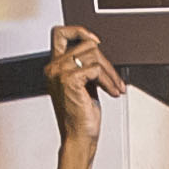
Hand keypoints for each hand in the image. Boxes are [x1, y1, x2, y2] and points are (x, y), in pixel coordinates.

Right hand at [45, 25, 123, 168]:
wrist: (78, 138)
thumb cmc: (80, 116)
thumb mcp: (83, 84)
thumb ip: (85, 65)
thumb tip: (98, 49)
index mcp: (54, 67)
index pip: (60, 33)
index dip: (79, 31)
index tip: (95, 41)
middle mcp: (53, 67)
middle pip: (86, 44)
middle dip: (106, 62)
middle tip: (114, 79)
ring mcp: (59, 73)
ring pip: (94, 55)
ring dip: (110, 73)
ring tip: (115, 87)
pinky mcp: (69, 80)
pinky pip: (96, 69)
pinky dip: (109, 81)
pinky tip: (112, 92)